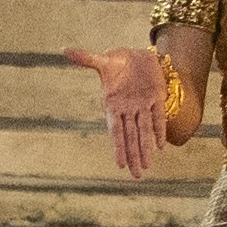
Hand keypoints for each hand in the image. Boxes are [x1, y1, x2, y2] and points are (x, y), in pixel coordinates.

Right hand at [70, 39, 174, 178]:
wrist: (136, 53)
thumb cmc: (116, 61)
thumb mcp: (103, 60)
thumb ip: (87, 59)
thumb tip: (65, 50)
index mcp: (113, 105)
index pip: (116, 131)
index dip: (118, 147)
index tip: (120, 165)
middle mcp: (128, 109)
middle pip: (131, 137)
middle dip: (133, 156)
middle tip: (136, 176)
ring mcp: (143, 105)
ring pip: (144, 131)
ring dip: (145, 149)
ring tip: (146, 168)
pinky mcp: (157, 97)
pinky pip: (158, 116)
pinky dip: (159, 130)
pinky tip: (160, 146)